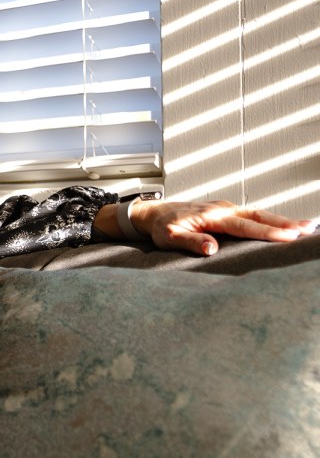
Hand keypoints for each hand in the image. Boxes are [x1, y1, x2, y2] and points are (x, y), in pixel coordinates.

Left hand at [129, 199, 315, 255]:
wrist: (154, 213)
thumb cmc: (161, 227)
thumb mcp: (169, 237)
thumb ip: (190, 241)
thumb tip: (212, 248)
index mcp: (212, 215)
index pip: (245, 226)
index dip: (268, 232)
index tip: (289, 236)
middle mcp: (223, 209)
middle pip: (260, 216)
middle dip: (285, 223)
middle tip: (310, 229)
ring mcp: (227, 208)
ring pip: (260, 214)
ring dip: (283, 220)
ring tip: (308, 227)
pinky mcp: (228, 212)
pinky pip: (254, 216)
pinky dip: (272, 220)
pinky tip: (286, 227)